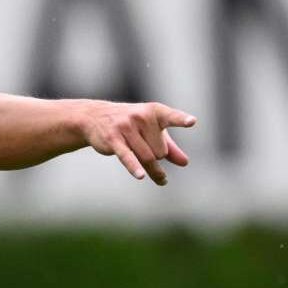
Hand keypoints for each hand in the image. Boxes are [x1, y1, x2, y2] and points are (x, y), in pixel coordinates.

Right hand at [79, 100, 196, 185]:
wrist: (94, 117)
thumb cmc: (130, 124)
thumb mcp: (151, 132)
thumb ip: (170, 147)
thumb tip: (185, 163)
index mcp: (154, 112)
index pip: (171, 117)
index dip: (181, 120)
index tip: (192, 122)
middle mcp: (141, 117)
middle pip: (160, 151)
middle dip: (157, 156)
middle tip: (145, 148)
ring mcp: (126, 127)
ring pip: (147, 157)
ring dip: (150, 169)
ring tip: (153, 172)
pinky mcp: (113, 139)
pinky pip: (127, 156)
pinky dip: (134, 167)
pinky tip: (141, 175)